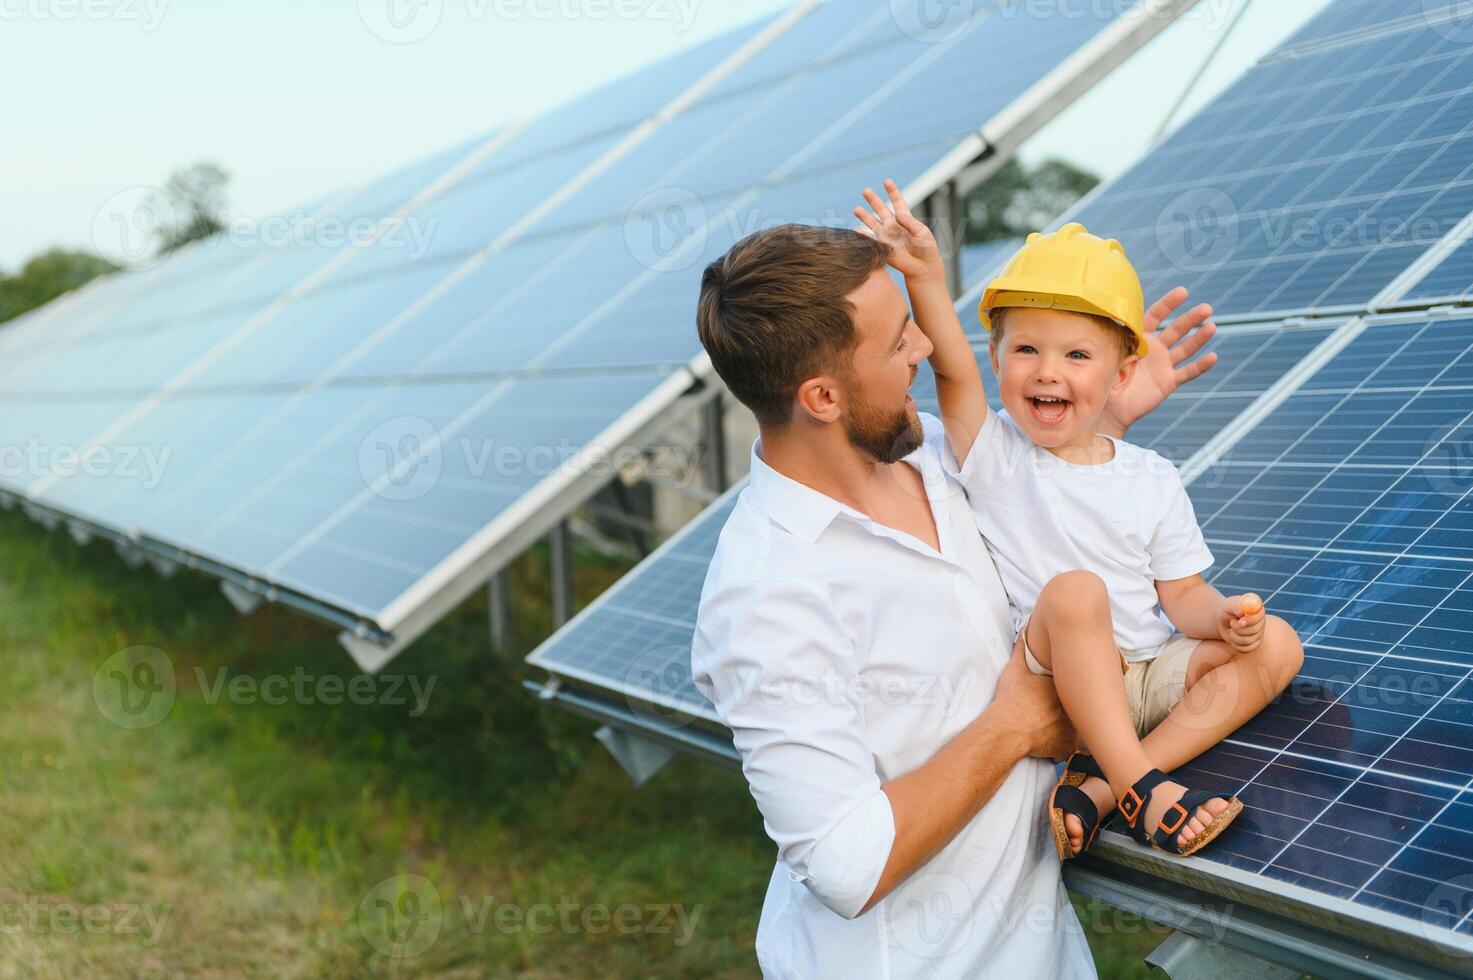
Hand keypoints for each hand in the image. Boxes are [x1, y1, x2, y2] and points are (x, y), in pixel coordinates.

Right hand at [853, 179, 943, 280]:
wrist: (922, 267)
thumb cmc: (926, 248)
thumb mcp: (921, 232)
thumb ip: (909, 222)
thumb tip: (897, 213)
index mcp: (905, 219)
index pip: (897, 202)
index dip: (892, 192)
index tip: (887, 181)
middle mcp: (894, 226)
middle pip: (881, 210)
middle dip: (874, 200)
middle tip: (865, 191)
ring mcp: (887, 236)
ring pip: (873, 223)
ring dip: (864, 217)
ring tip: (856, 209)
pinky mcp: (882, 247)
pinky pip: (870, 240)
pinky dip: (863, 236)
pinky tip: (855, 230)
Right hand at [994, 637, 1075, 761]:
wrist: (1007, 729)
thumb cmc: (1012, 699)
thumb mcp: (1015, 669)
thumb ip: (1022, 649)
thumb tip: (1025, 631)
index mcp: (1063, 687)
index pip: (1072, 685)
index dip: (1064, 687)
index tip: (1051, 691)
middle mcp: (1073, 706)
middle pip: (1075, 705)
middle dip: (1065, 707)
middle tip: (1048, 709)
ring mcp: (1072, 727)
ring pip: (1074, 725)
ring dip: (1064, 726)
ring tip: (1047, 725)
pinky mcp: (1067, 745)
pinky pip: (1067, 745)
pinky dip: (1059, 745)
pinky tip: (1047, 740)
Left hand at [1103, 287, 1218, 434]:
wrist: (1108, 408)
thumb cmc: (1105, 378)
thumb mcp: (1110, 354)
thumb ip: (1118, 340)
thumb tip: (1114, 319)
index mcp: (1139, 338)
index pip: (1155, 316)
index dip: (1169, 304)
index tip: (1183, 292)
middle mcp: (1154, 349)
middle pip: (1176, 330)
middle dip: (1191, 318)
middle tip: (1206, 308)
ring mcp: (1163, 365)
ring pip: (1185, 349)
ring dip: (1199, 338)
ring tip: (1212, 326)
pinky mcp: (1168, 382)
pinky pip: (1187, 373)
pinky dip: (1200, 366)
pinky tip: (1212, 357)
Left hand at [1218, 593, 1265, 653]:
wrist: (1224, 622)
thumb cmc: (1226, 611)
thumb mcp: (1227, 606)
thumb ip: (1235, 606)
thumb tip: (1241, 612)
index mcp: (1257, 608)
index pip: (1260, 616)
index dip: (1250, 620)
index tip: (1240, 621)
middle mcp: (1261, 620)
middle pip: (1255, 630)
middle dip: (1238, 629)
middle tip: (1231, 624)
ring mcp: (1260, 633)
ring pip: (1248, 640)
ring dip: (1235, 637)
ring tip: (1231, 631)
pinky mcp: (1255, 644)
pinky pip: (1247, 649)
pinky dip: (1236, 645)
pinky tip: (1234, 639)